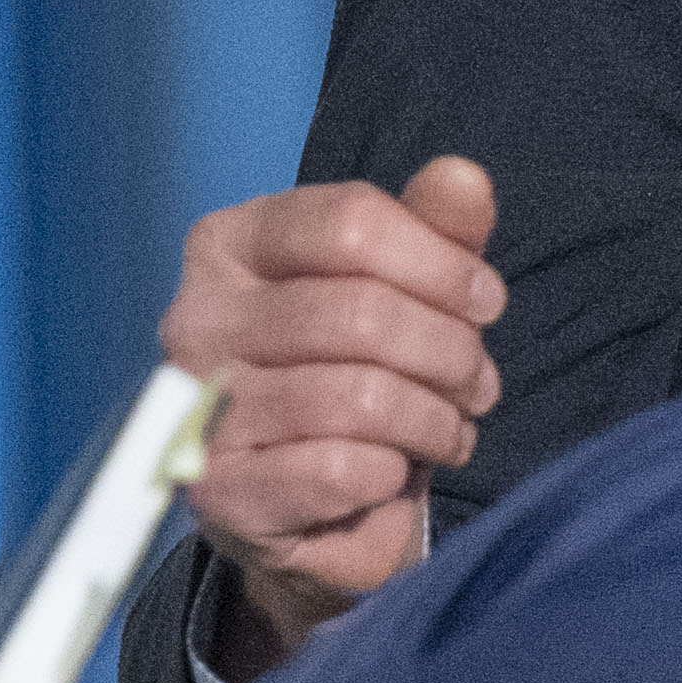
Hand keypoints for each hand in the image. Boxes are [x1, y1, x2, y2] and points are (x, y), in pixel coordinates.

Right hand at [160, 156, 504, 675]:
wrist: (311, 506)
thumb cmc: (356, 374)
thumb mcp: (404, 289)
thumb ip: (435, 229)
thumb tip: (463, 177)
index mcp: (230, 245)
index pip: (350, 222)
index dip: (441, 264)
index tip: (485, 302)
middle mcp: (196, 318)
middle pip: (361, 312)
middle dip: (448, 352)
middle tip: (475, 384)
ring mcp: (197, 410)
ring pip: (357, 396)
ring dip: (432, 420)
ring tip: (448, 429)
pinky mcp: (220, 494)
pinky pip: (339, 470)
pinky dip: (390, 474)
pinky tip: (393, 473)